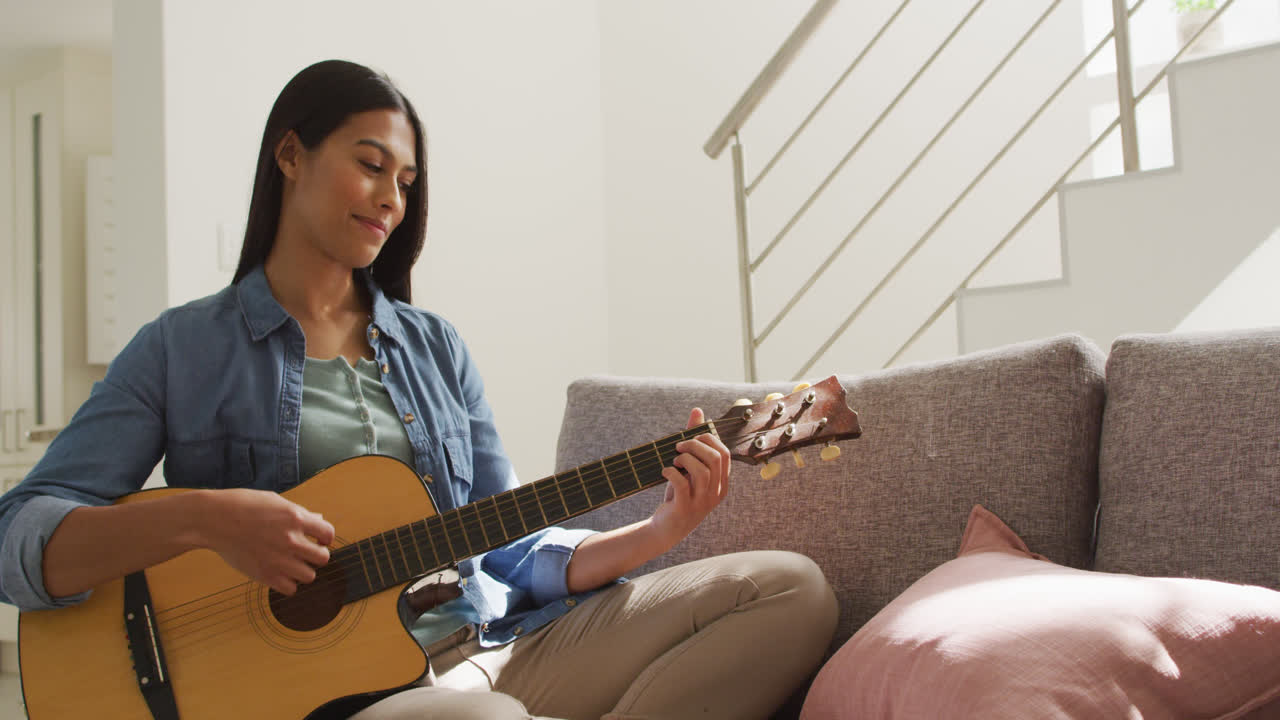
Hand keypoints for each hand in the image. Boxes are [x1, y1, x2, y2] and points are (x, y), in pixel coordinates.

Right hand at [200, 489, 334, 594]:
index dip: (325, 538)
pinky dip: (288, 584)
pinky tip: (279, 573)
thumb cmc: (243, 506)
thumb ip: (299, 513)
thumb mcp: (275, 501)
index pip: (328, 533)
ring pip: (309, 576)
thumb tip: (319, 519)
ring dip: (303, 571)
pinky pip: (291, 589)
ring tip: (291, 564)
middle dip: (316, 555)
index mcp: (295, 517)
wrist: (213, 519)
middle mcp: (291, 539)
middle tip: (305, 553)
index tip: (318, 540)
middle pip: (323, 558)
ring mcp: (278, 559)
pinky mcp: (265, 575)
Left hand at [649, 408, 730, 550]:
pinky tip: (665, 471)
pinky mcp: (685, 508)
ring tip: (674, 460)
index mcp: (722, 482)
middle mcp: (716, 492)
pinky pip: (681, 483)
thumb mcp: (689, 469)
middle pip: (715, 458)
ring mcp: (702, 502)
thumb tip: (697, 411)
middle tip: (679, 446)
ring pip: (702, 471)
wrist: (666, 528)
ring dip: (684, 458)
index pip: (724, 453)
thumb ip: (694, 441)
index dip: (708, 439)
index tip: (691, 438)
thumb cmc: (680, 494)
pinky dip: (671, 472)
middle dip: (695, 445)